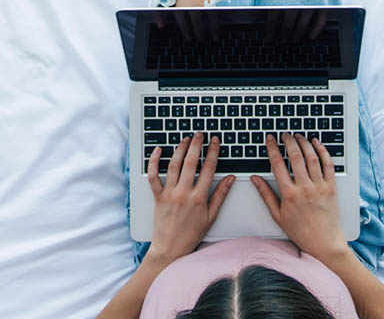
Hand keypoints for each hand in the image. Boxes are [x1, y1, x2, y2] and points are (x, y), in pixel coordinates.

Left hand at [146, 131, 235, 261]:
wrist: (170, 248)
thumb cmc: (191, 234)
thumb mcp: (211, 216)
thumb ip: (220, 195)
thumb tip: (230, 179)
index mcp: (199, 198)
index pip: (208, 168)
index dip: (213, 152)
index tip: (215, 141)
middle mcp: (183, 193)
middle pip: (190, 162)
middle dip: (196, 145)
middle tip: (200, 134)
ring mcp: (169, 194)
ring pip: (173, 165)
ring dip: (179, 149)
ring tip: (185, 139)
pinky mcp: (157, 196)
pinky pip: (153, 176)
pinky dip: (153, 161)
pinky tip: (158, 150)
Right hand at [251, 133, 349, 261]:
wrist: (323, 241)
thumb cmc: (300, 231)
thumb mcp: (277, 215)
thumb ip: (266, 194)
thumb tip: (256, 179)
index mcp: (289, 194)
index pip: (277, 164)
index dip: (272, 148)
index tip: (270, 140)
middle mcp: (304, 188)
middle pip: (295, 156)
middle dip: (288, 141)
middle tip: (284, 135)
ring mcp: (319, 186)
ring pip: (311, 157)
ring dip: (304, 143)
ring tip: (298, 136)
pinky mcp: (331, 187)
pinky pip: (328, 164)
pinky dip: (322, 151)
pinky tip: (317, 143)